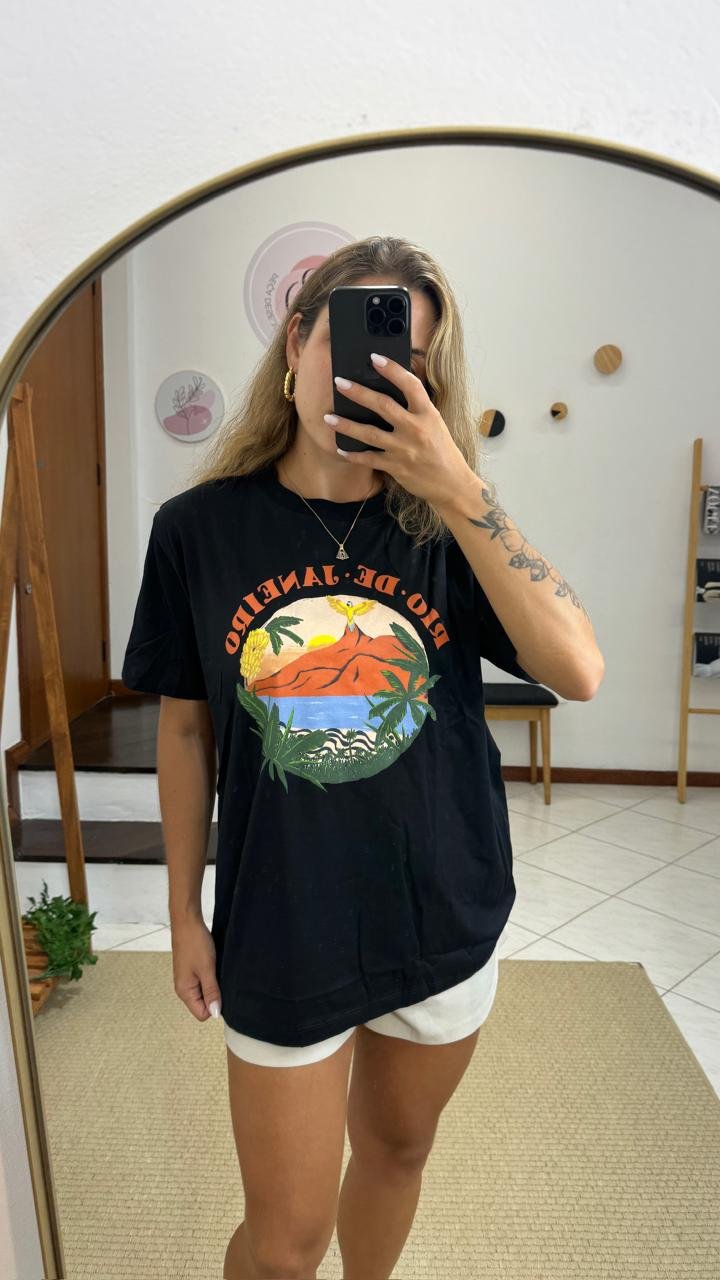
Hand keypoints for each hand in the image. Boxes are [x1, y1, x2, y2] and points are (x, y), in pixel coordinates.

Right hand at [170, 914, 221, 1022]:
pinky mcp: (190, 970)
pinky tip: (214, 965)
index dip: (215, 1005)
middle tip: (221, 977)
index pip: (202, 1014)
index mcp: (184, 991)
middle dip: (215, 995)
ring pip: (204, 992)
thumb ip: (211, 992)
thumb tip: (215, 1013)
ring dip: (213, 984)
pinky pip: (203, 981)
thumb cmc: (194, 943)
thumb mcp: (206, 969)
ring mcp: (187, 979)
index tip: (222, 989)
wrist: (187, 921)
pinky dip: (211, 976)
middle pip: (203, 1004)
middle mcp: (183, 988)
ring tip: (217, 969)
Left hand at [325, 353, 473, 508]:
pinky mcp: (396, 467)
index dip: (392, 370)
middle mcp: (416, 429)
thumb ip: (415, 409)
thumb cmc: (442, 450)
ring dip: (346, 425)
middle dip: (359, 393)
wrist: (452, 484)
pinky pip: (369, 458)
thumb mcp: (434, 423)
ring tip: (328, 417)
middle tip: (339, 383)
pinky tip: (341, 448)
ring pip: (370, 433)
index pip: (410, 385)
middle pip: (383, 405)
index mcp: (427, 414)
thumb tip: (390, 391)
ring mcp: (404, 449)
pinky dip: (354, 454)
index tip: (375, 357)